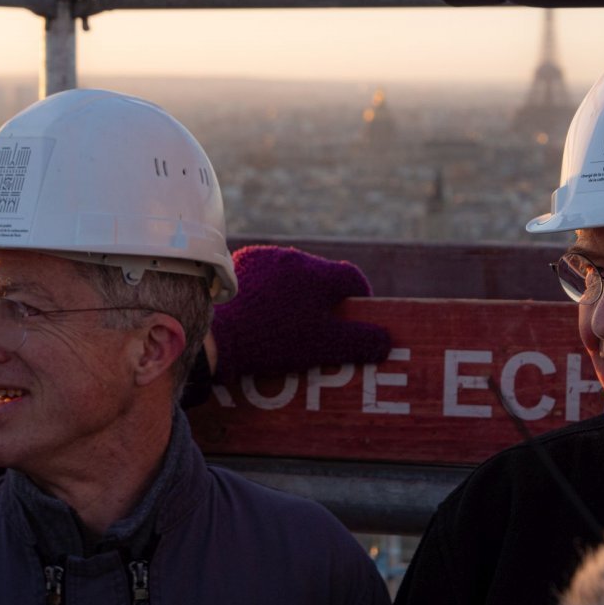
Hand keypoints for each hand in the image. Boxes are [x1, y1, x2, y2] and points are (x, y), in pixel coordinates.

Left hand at [210, 245, 390, 380]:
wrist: (217, 335)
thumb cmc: (275, 340)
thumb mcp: (325, 346)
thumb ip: (361, 341)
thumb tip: (386, 339)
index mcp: (319, 274)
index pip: (352, 279)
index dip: (360, 298)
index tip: (357, 317)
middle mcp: (294, 258)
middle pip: (323, 275)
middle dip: (327, 299)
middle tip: (324, 325)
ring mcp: (265, 258)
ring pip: (294, 274)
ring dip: (299, 293)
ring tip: (292, 321)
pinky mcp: (240, 264)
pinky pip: (267, 274)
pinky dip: (272, 290)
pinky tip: (264, 312)